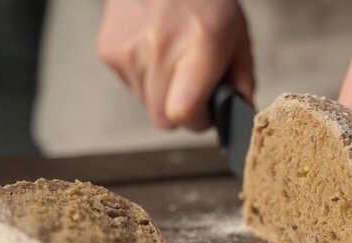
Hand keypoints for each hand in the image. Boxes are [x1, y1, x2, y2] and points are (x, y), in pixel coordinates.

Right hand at [97, 0, 253, 129]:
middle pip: (163, 120)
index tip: (206, 113)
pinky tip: (155, 52)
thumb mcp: (237, 36)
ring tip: (174, 61)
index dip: (197, 121)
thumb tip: (240, 113)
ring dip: (163, 94)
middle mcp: (161, 49)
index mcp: (201, 46)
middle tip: (193, 90)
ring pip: (147, 104)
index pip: (183, 111)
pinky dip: (145, 78)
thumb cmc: (204, 0)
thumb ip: (242, 80)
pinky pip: (131, 86)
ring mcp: (130, 51)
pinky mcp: (109, 51)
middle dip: (182, 113)